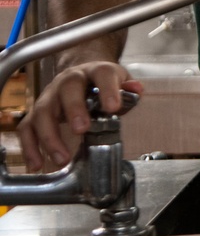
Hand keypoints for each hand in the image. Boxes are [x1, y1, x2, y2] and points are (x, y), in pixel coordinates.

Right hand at [17, 62, 141, 171]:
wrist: (83, 75)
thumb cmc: (102, 84)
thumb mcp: (120, 82)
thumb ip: (128, 89)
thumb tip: (137, 89)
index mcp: (95, 71)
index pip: (102, 74)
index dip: (107, 89)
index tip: (112, 107)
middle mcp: (69, 80)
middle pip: (67, 89)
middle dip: (73, 109)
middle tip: (81, 129)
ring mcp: (50, 95)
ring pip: (42, 111)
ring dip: (50, 136)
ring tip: (62, 158)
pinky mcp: (36, 112)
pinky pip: (26, 128)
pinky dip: (30, 147)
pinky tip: (37, 164)